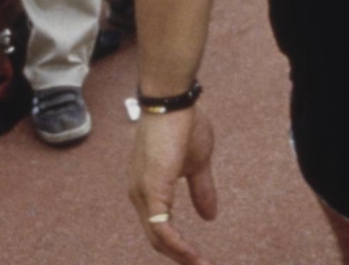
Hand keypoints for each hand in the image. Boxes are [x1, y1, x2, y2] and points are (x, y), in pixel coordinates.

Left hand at [128, 107, 219, 264]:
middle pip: (156, 238)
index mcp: (148, 188)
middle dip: (179, 256)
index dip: (177, 246)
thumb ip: (201, 190)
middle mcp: (138, 194)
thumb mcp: (198, 164)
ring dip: (180, 255)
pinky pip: (161, 228)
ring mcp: (142, 192)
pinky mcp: (151, 189)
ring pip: (157, 238)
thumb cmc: (184, 124)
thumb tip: (210, 217)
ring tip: (201, 264)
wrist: (174, 100)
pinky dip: (177, 245)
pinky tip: (193, 255)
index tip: (198, 258)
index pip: (158, 227)